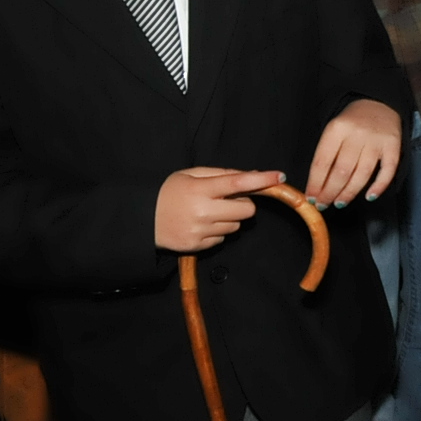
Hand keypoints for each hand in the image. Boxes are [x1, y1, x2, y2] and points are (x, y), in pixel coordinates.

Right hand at [156, 168, 284, 252]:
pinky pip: (223, 239)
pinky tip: (201, 225)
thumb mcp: (191, 175)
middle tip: (226, 200)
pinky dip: (218, 232)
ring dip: (229, 219)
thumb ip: (222, 174)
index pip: (237, 182)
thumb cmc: (169, 192)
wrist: (142, 219)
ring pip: (237, 226)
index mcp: (200, 188)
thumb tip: (253, 175)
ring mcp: (200, 230)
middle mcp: (202, 210)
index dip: (260, 179)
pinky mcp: (197, 246)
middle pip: (246, 210)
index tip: (278, 177)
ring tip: (208, 213)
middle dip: (242, 204)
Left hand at [305, 98, 402, 208]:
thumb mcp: (334, 131)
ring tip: (340, 202)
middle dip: (330, 192)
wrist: (378, 104)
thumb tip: (318, 186)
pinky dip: (379, 186)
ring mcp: (377, 141)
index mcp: (336, 129)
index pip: (322, 162)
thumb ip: (327, 154)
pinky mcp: (393, 146)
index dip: (315, 183)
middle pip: (341, 171)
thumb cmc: (351, 123)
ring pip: (362, 174)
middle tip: (323, 204)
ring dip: (349, 193)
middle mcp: (357, 135)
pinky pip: (387, 171)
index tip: (311, 198)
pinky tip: (369, 197)